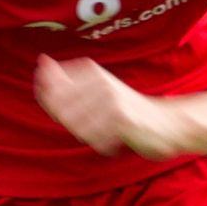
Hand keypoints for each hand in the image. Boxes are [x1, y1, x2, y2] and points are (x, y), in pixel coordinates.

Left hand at [36, 56, 190, 157]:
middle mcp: (99, 80)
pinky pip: (93, 138)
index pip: (49, 90)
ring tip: (105, 131)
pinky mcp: (120, 117)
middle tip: (94, 124)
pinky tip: (114, 140)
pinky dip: (101, 144)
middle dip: (71, 124)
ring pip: (75, 127)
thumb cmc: (123, 109)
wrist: (165, 122)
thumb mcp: (94, 88)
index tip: (78, 112)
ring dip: (88, 135)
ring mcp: (110, 98)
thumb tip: (41, 61)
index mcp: (90, 70)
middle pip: (60, 111)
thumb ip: (66, 80)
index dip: (53, 107)